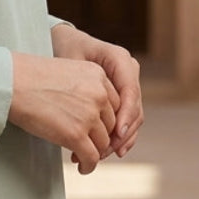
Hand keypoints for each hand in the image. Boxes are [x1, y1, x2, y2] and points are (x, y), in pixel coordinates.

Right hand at [9, 51, 120, 174]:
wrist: (10, 82)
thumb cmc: (29, 76)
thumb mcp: (66, 72)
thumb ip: (84, 88)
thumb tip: (89, 111)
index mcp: (98, 75)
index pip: (114, 104)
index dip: (105, 120)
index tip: (97, 128)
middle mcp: (98, 94)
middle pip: (111, 124)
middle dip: (101, 137)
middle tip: (90, 145)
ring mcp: (89, 115)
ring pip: (103, 143)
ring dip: (94, 152)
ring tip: (83, 156)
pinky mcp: (76, 135)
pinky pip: (91, 157)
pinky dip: (88, 165)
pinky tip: (82, 167)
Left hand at [50, 22, 143, 161]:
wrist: (64, 43)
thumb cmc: (65, 49)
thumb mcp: (71, 61)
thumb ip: (84, 84)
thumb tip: (93, 112)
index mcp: (121, 60)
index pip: (130, 92)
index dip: (126, 115)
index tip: (116, 133)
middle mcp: (129, 72)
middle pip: (134, 109)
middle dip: (121, 134)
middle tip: (104, 151)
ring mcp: (128, 86)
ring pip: (132, 119)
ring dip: (119, 140)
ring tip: (99, 155)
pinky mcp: (122, 98)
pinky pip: (125, 121)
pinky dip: (117, 138)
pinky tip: (104, 152)